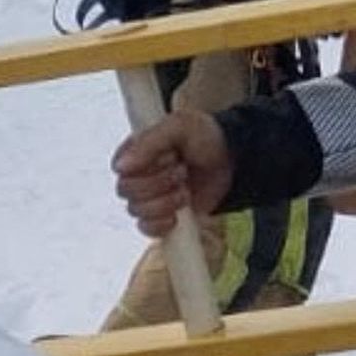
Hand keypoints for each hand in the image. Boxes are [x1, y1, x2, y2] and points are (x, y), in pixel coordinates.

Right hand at [113, 107, 230, 234]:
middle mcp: (138, 175)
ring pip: (136, 210)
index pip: (120, 169)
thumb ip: (150, 142)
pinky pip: (146, 229)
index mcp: (136, 150)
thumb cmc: (206, 138)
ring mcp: (149, 197)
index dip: (144, 167)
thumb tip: (121, 167)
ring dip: (164, 202)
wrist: (234, 160)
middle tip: (182, 172)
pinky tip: (176, 216)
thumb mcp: (181, 126)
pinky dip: (160, 224)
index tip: (170, 156)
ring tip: (185, 190)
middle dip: (158, 183)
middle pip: (127, 191)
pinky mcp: (162, 216)